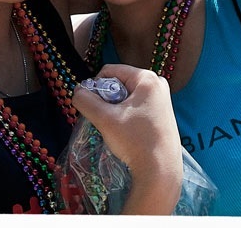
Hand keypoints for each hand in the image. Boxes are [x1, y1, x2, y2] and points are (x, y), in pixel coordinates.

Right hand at [72, 64, 182, 213]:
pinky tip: (125, 133)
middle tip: (104, 119)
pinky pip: (136, 107)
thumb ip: (85, 101)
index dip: (96, 86)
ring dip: (115, 109)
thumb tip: (77, 91)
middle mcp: (158, 84)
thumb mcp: (104, 118)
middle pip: (119, 83)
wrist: (160, 170)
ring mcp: (162, 99)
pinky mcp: (162, 114)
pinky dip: (126, 116)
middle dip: (107, 99)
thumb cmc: (134, 140)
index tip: (94, 107)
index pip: (110, 71)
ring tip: (115, 128)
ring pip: (127, 97)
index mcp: (147, 78)